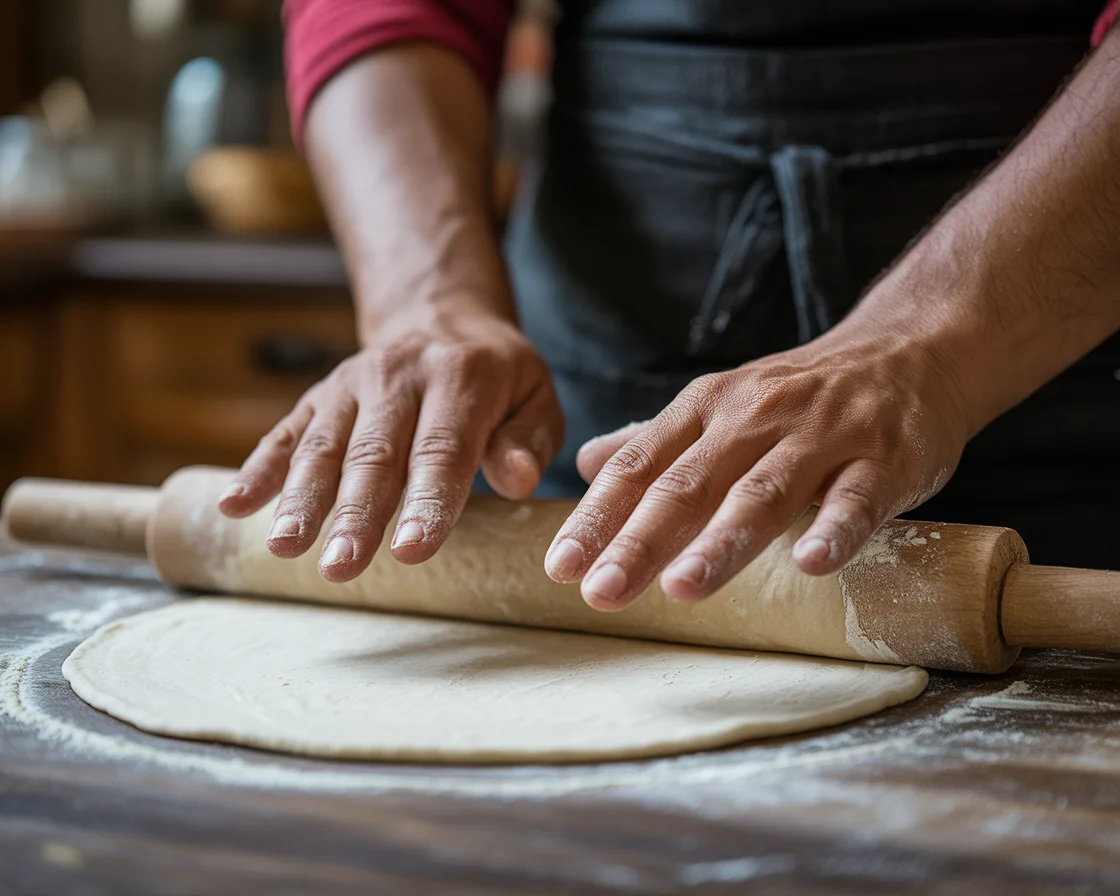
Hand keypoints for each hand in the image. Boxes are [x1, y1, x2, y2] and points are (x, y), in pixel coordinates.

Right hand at [219, 304, 563, 581]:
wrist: (441, 317)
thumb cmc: (497, 378)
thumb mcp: (535, 396)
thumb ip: (528, 439)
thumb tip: (517, 480)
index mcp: (462, 378)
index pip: (442, 448)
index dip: (427, 500)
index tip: (413, 550)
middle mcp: (399, 376)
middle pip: (374, 452)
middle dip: (354, 513)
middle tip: (341, 565)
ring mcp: (351, 384)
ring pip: (323, 445)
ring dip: (300, 498)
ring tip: (284, 546)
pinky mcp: (318, 396)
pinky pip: (286, 432)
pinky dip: (259, 469)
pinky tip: (234, 506)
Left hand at [543, 328, 970, 610]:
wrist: (907, 351)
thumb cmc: (801, 395)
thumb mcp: (721, 406)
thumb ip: (657, 441)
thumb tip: (586, 464)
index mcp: (706, 409)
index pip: (639, 467)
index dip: (597, 516)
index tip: (560, 566)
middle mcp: (754, 418)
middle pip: (688, 485)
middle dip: (639, 540)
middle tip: (599, 591)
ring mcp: (819, 437)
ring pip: (763, 492)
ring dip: (721, 541)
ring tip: (681, 588)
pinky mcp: (883, 458)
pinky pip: (856, 497)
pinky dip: (834, 528)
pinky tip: (811, 564)